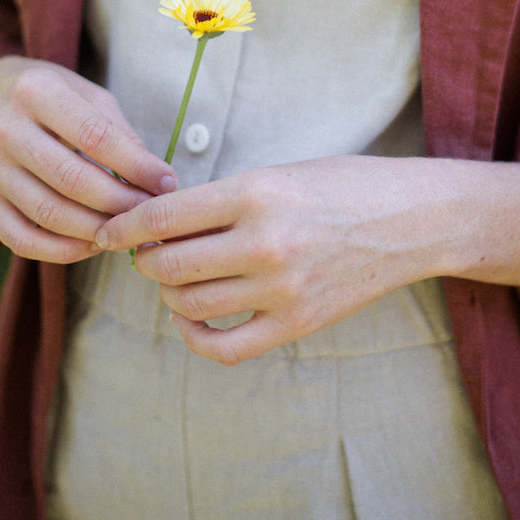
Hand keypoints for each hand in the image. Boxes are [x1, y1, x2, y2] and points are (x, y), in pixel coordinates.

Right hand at [0, 55, 177, 261]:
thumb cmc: (50, 96)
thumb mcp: (87, 95)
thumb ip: (119, 133)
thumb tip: (156, 181)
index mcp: (33, 91)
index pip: (95, 137)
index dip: (137, 166)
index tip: (167, 183)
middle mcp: (1, 127)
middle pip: (72, 180)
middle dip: (120, 203)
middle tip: (149, 214)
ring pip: (49, 214)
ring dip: (96, 230)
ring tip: (126, 230)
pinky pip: (22, 240)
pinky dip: (63, 251)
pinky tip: (92, 245)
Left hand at [95, 155, 451, 363]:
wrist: (410, 219)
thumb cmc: (340, 185)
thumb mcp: (275, 173)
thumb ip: (219, 200)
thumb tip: (156, 227)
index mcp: (254, 193)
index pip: (162, 218)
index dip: (124, 226)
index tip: (109, 231)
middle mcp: (264, 243)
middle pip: (168, 266)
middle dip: (145, 260)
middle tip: (147, 252)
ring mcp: (281, 289)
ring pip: (189, 305)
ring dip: (169, 293)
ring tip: (176, 277)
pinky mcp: (297, 323)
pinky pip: (225, 347)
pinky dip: (195, 336)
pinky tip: (193, 317)